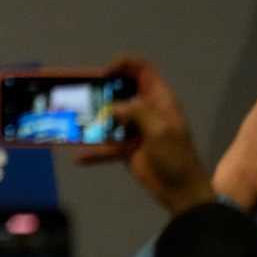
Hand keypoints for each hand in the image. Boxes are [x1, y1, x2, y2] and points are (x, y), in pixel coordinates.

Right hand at [77, 57, 213, 215]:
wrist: (182, 192)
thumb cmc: (176, 157)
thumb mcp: (160, 130)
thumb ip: (137, 112)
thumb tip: (112, 107)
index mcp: (159, 100)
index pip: (142, 70)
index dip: (124, 64)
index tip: (105, 73)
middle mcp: (145, 109)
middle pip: (121, 89)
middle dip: (102, 89)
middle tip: (84, 94)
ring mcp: (134, 128)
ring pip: (109, 115)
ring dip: (93, 118)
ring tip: (74, 119)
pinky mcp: (126, 147)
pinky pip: (105, 145)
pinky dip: (93, 151)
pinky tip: (79, 157)